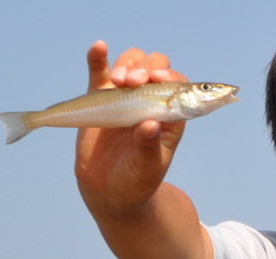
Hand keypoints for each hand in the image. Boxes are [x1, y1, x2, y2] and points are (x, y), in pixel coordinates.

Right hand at [74, 41, 188, 218]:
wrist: (109, 193)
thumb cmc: (136, 182)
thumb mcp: (147, 169)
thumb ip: (149, 147)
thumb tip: (151, 124)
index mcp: (170, 116)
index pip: (177, 85)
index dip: (169, 76)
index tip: (156, 79)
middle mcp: (150, 101)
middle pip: (155, 67)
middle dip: (146, 67)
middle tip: (133, 82)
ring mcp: (125, 97)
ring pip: (131, 64)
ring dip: (126, 64)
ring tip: (118, 81)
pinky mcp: (100, 97)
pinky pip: (100, 72)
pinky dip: (98, 57)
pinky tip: (99, 47)